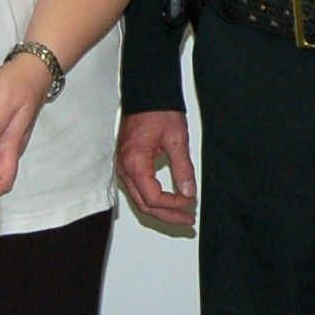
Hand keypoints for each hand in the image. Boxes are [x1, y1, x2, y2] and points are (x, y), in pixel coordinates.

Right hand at [117, 110, 196, 226]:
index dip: (173, 205)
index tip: (191, 204)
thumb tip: (189, 193)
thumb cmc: (158, 110)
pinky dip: (154, 200)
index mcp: (135, 162)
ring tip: (182, 216)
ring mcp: (123, 167)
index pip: (153, 197)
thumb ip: (183, 168)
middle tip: (189, 220)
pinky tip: (169, 202)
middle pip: (144, 204)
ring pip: (140, 200)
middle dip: (168, 215)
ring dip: (161, 210)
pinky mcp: (127, 164)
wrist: (146, 93)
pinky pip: (138, 190)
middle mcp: (124, 168)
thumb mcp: (177, 139)